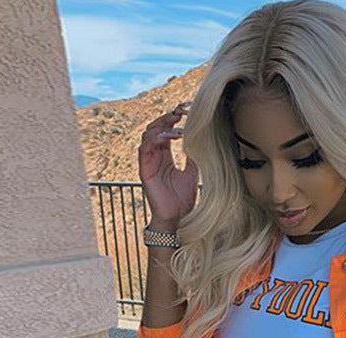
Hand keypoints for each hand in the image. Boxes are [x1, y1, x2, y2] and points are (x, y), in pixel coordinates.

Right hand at [138, 100, 197, 223]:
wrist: (176, 218)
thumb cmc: (183, 199)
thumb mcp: (193, 173)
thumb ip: (193, 157)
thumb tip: (201, 141)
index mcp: (165, 155)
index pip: (165, 130)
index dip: (173, 119)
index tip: (186, 110)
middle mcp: (155, 156)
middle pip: (155, 128)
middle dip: (167, 117)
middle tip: (181, 111)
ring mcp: (148, 162)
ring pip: (148, 134)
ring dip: (161, 126)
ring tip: (176, 123)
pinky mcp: (144, 170)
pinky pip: (144, 149)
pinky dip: (155, 140)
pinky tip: (168, 137)